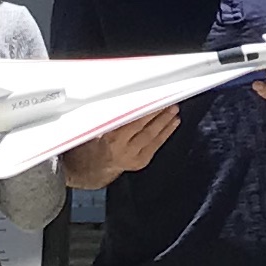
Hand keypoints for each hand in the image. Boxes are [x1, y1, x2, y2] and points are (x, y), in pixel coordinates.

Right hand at [59, 103, 184, 185]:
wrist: (92, 169)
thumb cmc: (92, 144)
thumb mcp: (94, 128)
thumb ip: (108, 116)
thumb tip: (122, 97)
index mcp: (110, 138)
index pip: (130, 119)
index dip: (143, 108)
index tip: (152, 96)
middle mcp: (123, 148)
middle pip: (144, 127)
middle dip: (158, 112)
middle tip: (168, 99)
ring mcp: (133, 157)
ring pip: (152, 136)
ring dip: (165, 121)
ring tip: (173, 109)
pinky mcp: (141, 162)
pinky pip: (156, 145)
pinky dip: (166, 133)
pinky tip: (173, 123)